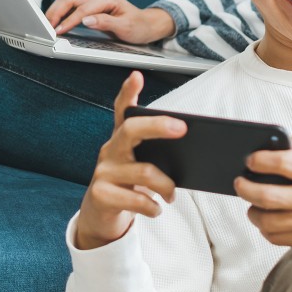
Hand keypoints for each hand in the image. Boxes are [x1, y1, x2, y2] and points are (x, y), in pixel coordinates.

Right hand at [44, 0, 174, 43]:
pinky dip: (61, 11)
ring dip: (56, 11)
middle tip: (45, 27)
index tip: (58, 31)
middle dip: (56, 12)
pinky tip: (54, 20)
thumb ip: (105, 22)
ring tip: (46, 24)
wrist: (146, 24)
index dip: (69, 21)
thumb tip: (86, 20)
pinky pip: (72, 4)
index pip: (83, 9)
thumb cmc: (138, 27)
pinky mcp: (91, 2)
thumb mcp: (125, 28)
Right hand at [74, 72, 186, 249]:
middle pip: (131, 130)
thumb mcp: (138, 164)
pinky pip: (136, 199)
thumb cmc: (127, 185)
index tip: (137, 76)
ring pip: (143, 171)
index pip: (122, 110)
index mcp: (121, 140)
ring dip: (166, 185)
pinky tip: (157, 208)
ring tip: (172, 194)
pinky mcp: (101, 195)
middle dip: (158, 125)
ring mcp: (103, 172)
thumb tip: (191, 148)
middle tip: (182, 128)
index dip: (128, 92)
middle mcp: (110, 150)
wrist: (100, 216)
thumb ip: (156, 153)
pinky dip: (152, 206)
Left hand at [233, 128, 291, 247]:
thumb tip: (282, 144)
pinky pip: (279, 237)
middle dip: (246, 188)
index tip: (250, 160)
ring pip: (270, 222)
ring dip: (252, 210)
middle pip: (269, 196)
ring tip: (251, 200)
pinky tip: (265, 215)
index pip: (283, 163)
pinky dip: (265, 228)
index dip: (259, 161)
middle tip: (240, 182)